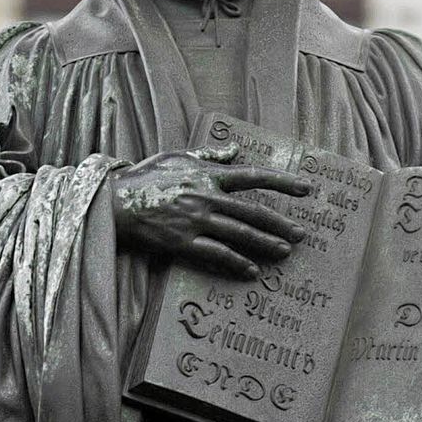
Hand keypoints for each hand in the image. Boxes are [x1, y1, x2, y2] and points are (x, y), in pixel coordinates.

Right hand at [111, 145, 311, 276]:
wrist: (116, 201)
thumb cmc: (146, 177)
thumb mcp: (177, 157)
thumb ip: (209, 155)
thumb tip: (234, 150)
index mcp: (207, 174)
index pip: (253, 176)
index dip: (282, 182)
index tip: (306, 188)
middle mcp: (206, 197)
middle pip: (253, 212)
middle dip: (280, 223)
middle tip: (301, 233)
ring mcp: (196, 221)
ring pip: (240, 234)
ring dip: (265, 244)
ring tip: (285, 252)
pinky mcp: (183, 242)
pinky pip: (216, 254)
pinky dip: (236, 263)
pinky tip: (251, 271)